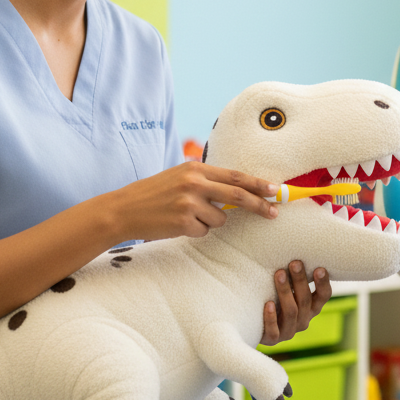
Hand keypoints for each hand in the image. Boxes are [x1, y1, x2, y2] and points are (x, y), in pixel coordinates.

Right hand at [108, 162, 277, 242]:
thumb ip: (207, 181)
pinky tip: (178, 224)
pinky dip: (195, 231)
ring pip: (220, 218)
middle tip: (274, 213)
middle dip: (259, 205)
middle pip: (238, 195)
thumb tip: (240, 192)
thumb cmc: (155, 194)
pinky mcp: (183, 221)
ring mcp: (189, 202)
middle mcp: (194, 182)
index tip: (275, 189)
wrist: (124, 209)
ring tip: (187, 216)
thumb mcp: (180, 178)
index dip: (258, 184)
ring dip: (210, 222)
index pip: (235, 175)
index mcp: (195, 168)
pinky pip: (204, 231)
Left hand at [259, 262, 331, 346]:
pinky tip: (268, 304)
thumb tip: (294, 242)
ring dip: (285, 292)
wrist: (255, 325)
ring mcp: (289, 331)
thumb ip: (294, 273)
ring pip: (291, 312)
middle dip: (300, 280)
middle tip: (294, 263)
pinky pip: (274, 330)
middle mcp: (303, 320)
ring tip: (278, 274)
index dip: (323, 283)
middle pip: (305, 300)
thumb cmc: (274, 297)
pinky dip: (271, 317)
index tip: (319, 268)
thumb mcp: (288, 286)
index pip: (323, 296)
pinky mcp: (273, 339)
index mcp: (311, 307)